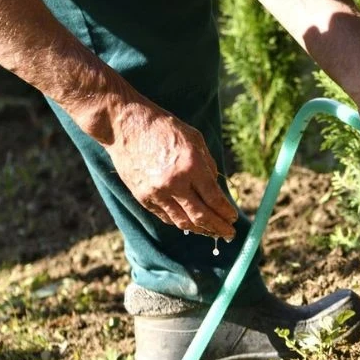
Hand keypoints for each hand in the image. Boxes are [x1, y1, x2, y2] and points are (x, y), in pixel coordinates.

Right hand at [106, 102, 237, 238]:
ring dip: (200, 230)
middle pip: (201, 216)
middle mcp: (175, 182)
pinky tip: (191, 224)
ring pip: (183, 222)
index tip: (234, 218)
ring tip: (212, 232)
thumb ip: (208, 166)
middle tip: (229, 234)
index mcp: (192, 166)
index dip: (226, 212)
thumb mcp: (195, 140)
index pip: (215, 199)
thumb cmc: (164, 128)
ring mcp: (156, 192)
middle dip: (218, 228)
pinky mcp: (142, 197)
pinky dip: (180, 222)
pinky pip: (166, 217)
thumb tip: (218, 190)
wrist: (125, 125)